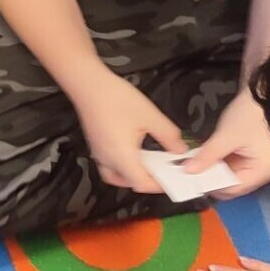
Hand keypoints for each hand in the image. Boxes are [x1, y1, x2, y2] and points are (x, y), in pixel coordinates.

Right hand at [71, 71, 187, 194]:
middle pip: (129, 183)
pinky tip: (135, 151)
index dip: (159, 185)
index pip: (142, 184)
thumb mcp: (151, 116)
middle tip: (164, 169)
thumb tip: (180, 149)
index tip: (173, 179)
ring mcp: (99, 154)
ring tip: (150, 162)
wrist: (89, 85)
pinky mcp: (96, 146)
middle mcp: (108, 160)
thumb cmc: (117, 99)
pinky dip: (124, 165)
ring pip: (117, 176)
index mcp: (122, 157)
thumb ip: (168, 136)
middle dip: (148, 180)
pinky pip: (110, 165)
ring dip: (134, 174)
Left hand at [183, 90, 269, 198]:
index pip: (232, 189)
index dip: (211, 186)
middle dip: (212, 177)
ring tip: (195, 161)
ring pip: (232, 173)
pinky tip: (207, 154)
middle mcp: (263, 171)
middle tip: (189, 170)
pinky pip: (235, 162)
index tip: (190, 179)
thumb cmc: (252, 113)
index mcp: (262, 171)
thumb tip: (188, 170)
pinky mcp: (255, 152)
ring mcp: (260, 162)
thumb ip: (208, 155)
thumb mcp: (227, 135)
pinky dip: (221, 159)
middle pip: (233, 183)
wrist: (268, 89)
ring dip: (215, 168)